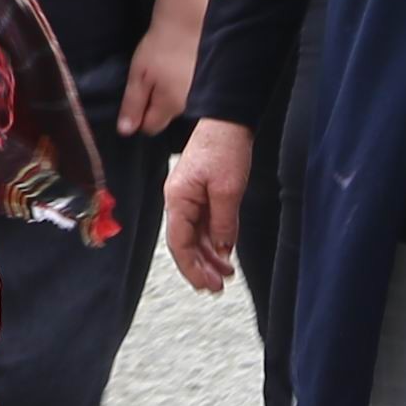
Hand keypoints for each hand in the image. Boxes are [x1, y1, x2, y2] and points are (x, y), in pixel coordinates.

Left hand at [117, 2, 199, 139]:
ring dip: (170, 93)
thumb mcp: (138, 74)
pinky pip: (190, 93)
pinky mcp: (208, 84)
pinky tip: (180, 68)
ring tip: (167, 68)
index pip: (150, 127)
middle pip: (166, 117)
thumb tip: (126, 131)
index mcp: (171, 105)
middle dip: (155, 103)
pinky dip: (183, 84)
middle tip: (151, 77)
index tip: (139, 93)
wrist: (186, 21)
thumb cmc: (161, 45)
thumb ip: (133, 104)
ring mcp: (201, 95)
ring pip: (178, 104)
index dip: (139, 114)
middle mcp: (190, 106)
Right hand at [161, 121, 253, 295]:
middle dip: (200, 267)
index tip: (206, 285)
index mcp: (177, 200)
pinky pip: (204, 224)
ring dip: (209, 256)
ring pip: (195, 236)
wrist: (228, 119)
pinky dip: (214, 241)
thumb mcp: (228, 189)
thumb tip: (222, 249)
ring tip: (226, 274)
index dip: (191, 268)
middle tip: (218, 287)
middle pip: (185, 243)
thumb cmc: (224, 148)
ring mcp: (189, 198)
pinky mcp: (201, 194)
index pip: (179, 243)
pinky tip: (226, 253)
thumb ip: (223, 222)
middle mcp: (178, 201)